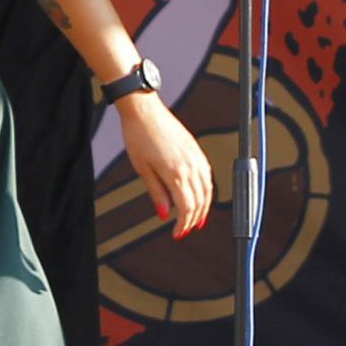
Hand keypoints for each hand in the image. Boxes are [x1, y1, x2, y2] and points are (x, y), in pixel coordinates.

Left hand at [116, 91, 212, 238]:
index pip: (187, 207)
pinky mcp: (196, 150)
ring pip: (207, 189)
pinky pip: (207, 175)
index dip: (184, 224)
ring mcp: (195, 157)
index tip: (177, 234)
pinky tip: (199, 196)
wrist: (144, 111)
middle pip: (200, 201)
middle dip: (194, 219)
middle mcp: (190, 166)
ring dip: (203, 207)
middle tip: (185, 230)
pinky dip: (206, 190)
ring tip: (196, 219)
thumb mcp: (143, 170)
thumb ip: (157, 193)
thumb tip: (164, 214)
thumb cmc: (139, 137)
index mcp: (175, 173)